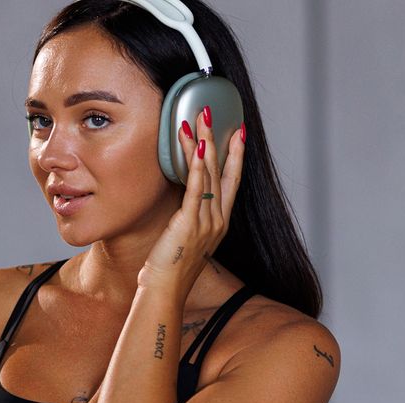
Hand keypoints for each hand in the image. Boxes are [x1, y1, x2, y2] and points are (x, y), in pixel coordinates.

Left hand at [139, 105, 245, 291]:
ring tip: (200, 118)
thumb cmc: (171, 267)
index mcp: (220, 223)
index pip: (232, 182)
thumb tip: (185, 198)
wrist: (166, 289)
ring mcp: (206, 221)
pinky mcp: (189, 222)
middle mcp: (218, 220)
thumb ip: (190, 216)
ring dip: (204, 142)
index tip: (239, 133)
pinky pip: (196, 188)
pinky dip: (196, 165)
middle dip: (221, 139)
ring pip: (208, 173)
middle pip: (223, 171)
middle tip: (215, 113)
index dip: (236, 156)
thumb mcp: (186, 237)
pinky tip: (195, 144)